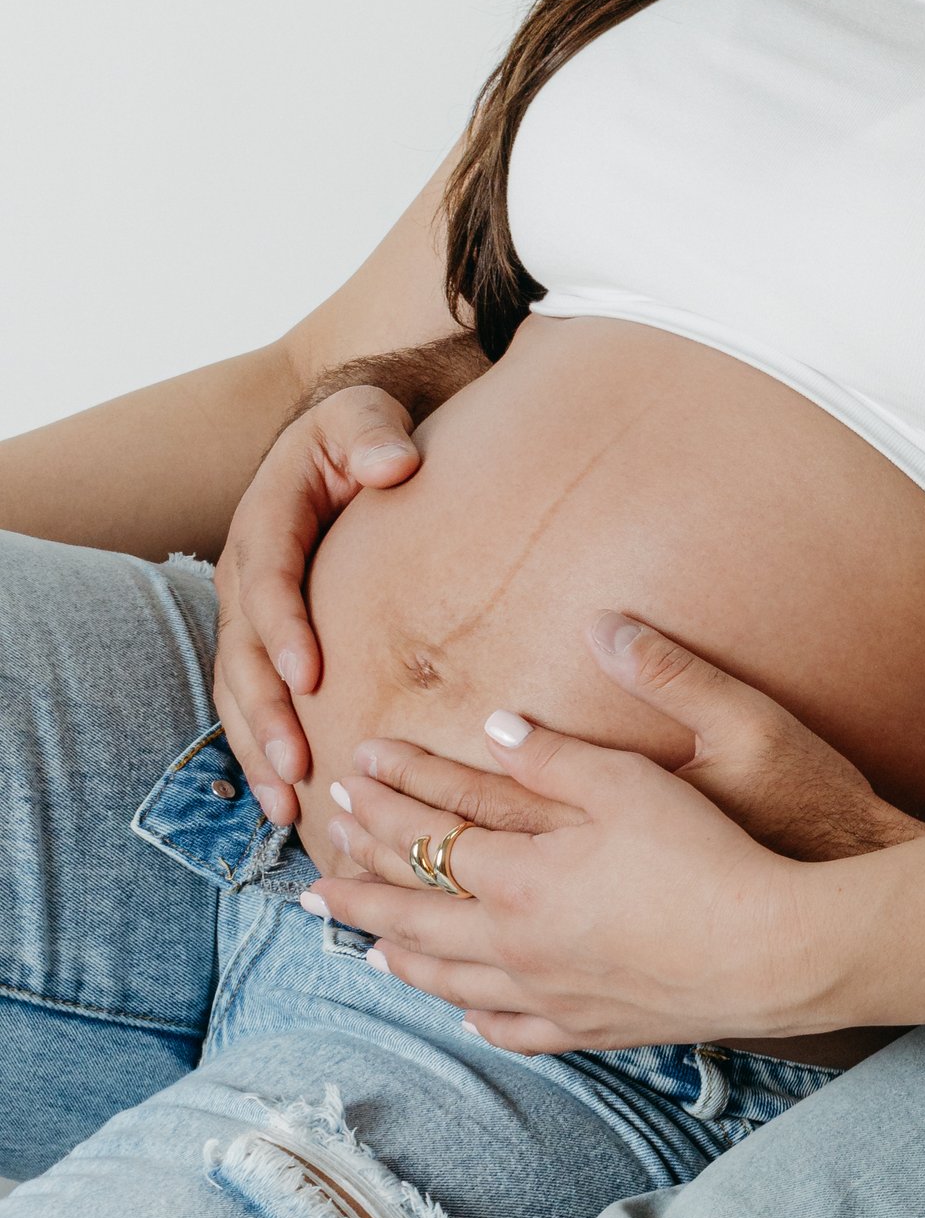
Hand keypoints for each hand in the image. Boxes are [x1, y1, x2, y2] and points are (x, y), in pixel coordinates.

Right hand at [213, 387, 423, 822]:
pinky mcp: (271, 639)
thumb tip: (392, 465)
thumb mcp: (367, 412)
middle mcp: (247, 571)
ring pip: (239, 688)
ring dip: (256, 747)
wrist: (359, 438)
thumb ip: (372, 433)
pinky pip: (256, 699)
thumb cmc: (369, 430)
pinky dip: (265, 748)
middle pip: (243, 652)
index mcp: (267, 518)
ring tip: (284, 805)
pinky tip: (287, 800)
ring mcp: (253, 611)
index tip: (312, 677)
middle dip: (264, 713)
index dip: (284, 629)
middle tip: (295, 767)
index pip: (268, 579)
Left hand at [302, 615, 924, 1050]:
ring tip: (369, 948)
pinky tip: (469, 1010)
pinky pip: (517, 1028)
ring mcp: (553, 994)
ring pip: (453, 979)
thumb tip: (489, 724)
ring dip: (403, 958)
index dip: (382, 811)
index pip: (428, 840)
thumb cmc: (710, 856)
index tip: (342, 794)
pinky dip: (480, 1015)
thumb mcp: (632, 782)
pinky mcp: (596, 1026)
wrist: (773, 951)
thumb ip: (553, 754)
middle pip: (419, 918)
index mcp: (522, 876)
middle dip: (362, 894)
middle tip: (313, 888)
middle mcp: (519, 943)